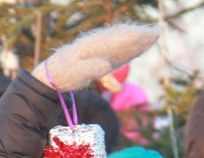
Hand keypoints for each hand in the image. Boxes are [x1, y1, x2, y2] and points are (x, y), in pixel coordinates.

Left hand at [31, 24, 158, 91]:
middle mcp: (95, 48)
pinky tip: (126, 70)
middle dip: (137, 37)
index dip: (133, 36)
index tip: (148, 34)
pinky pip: (111, 60)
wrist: (48, 78)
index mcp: (92, 46)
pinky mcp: (92, 64)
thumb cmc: (61, 75)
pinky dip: (121, 62)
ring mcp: (94, 55)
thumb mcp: (74, 72)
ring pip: (117, 49)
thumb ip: (90, 68)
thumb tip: (106, 66)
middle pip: (120, 40)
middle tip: (155, 33)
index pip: (116, 39)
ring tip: (149, 40)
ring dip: (133, 46)